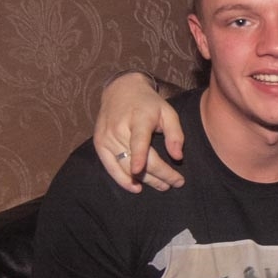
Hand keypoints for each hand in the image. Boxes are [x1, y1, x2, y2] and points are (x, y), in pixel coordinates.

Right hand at [95, 72, 185, 192]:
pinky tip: (135, 187)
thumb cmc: (149, 104)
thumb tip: (177, 157)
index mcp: (138, 119)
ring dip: (145, 180)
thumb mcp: (167, 112)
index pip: (137, 140)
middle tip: (175, 183)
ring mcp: (107, 138)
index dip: (138, 156)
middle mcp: (119, 129)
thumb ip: (175, 134)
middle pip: (136, 159)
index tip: (139, 170)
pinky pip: (110, 167)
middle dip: (158, 175)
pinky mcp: (100, 144)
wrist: (121, 90)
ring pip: (125, 166)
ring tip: (162, 186)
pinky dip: (122, 180)